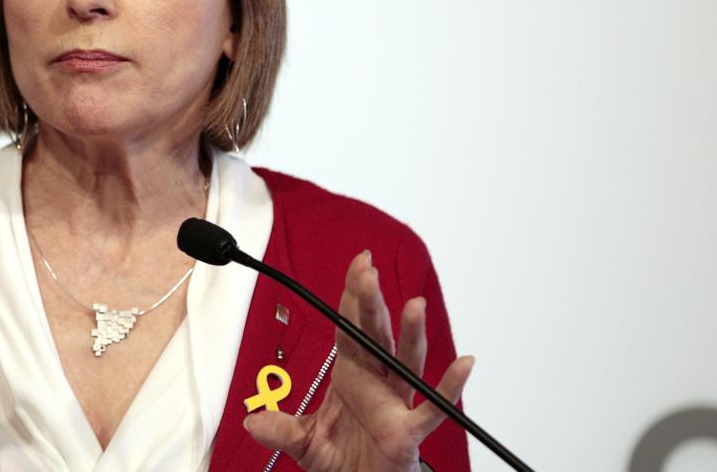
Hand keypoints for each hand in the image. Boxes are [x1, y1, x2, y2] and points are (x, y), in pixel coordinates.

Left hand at [243, 251, 473, 471]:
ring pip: (405, 361)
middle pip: (376, 335)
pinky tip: (463, 364)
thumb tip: (254, 422)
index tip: (359, 265)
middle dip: (372, 305)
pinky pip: (433, 407)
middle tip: (370, 274)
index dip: (353, 297)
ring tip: (414, 306)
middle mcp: (376, 381)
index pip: (350, 328)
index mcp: (351, 374)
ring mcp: (396, 402)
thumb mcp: (303, 442)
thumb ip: (282, 430)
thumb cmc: (344, 460)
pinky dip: (449, 387)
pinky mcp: (409, 430)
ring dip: (410, 334)